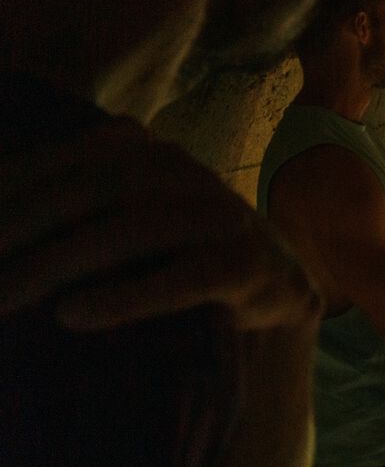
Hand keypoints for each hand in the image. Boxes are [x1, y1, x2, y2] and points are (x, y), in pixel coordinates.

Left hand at [0, 121, 321, 331]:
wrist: (275, 287)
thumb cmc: (174, 255)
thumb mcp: (125, 214)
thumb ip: (75, 200)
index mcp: (150, 152)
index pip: (69, 158)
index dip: (12, 184)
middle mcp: (187, 174)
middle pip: (97, 186)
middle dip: (23, 226)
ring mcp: (221, 217)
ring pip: (135, 228)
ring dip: (59, 263)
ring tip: (3, 298)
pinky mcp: (248, 267)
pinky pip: (185, 277)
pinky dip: (126, 295)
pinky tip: (72, 315)